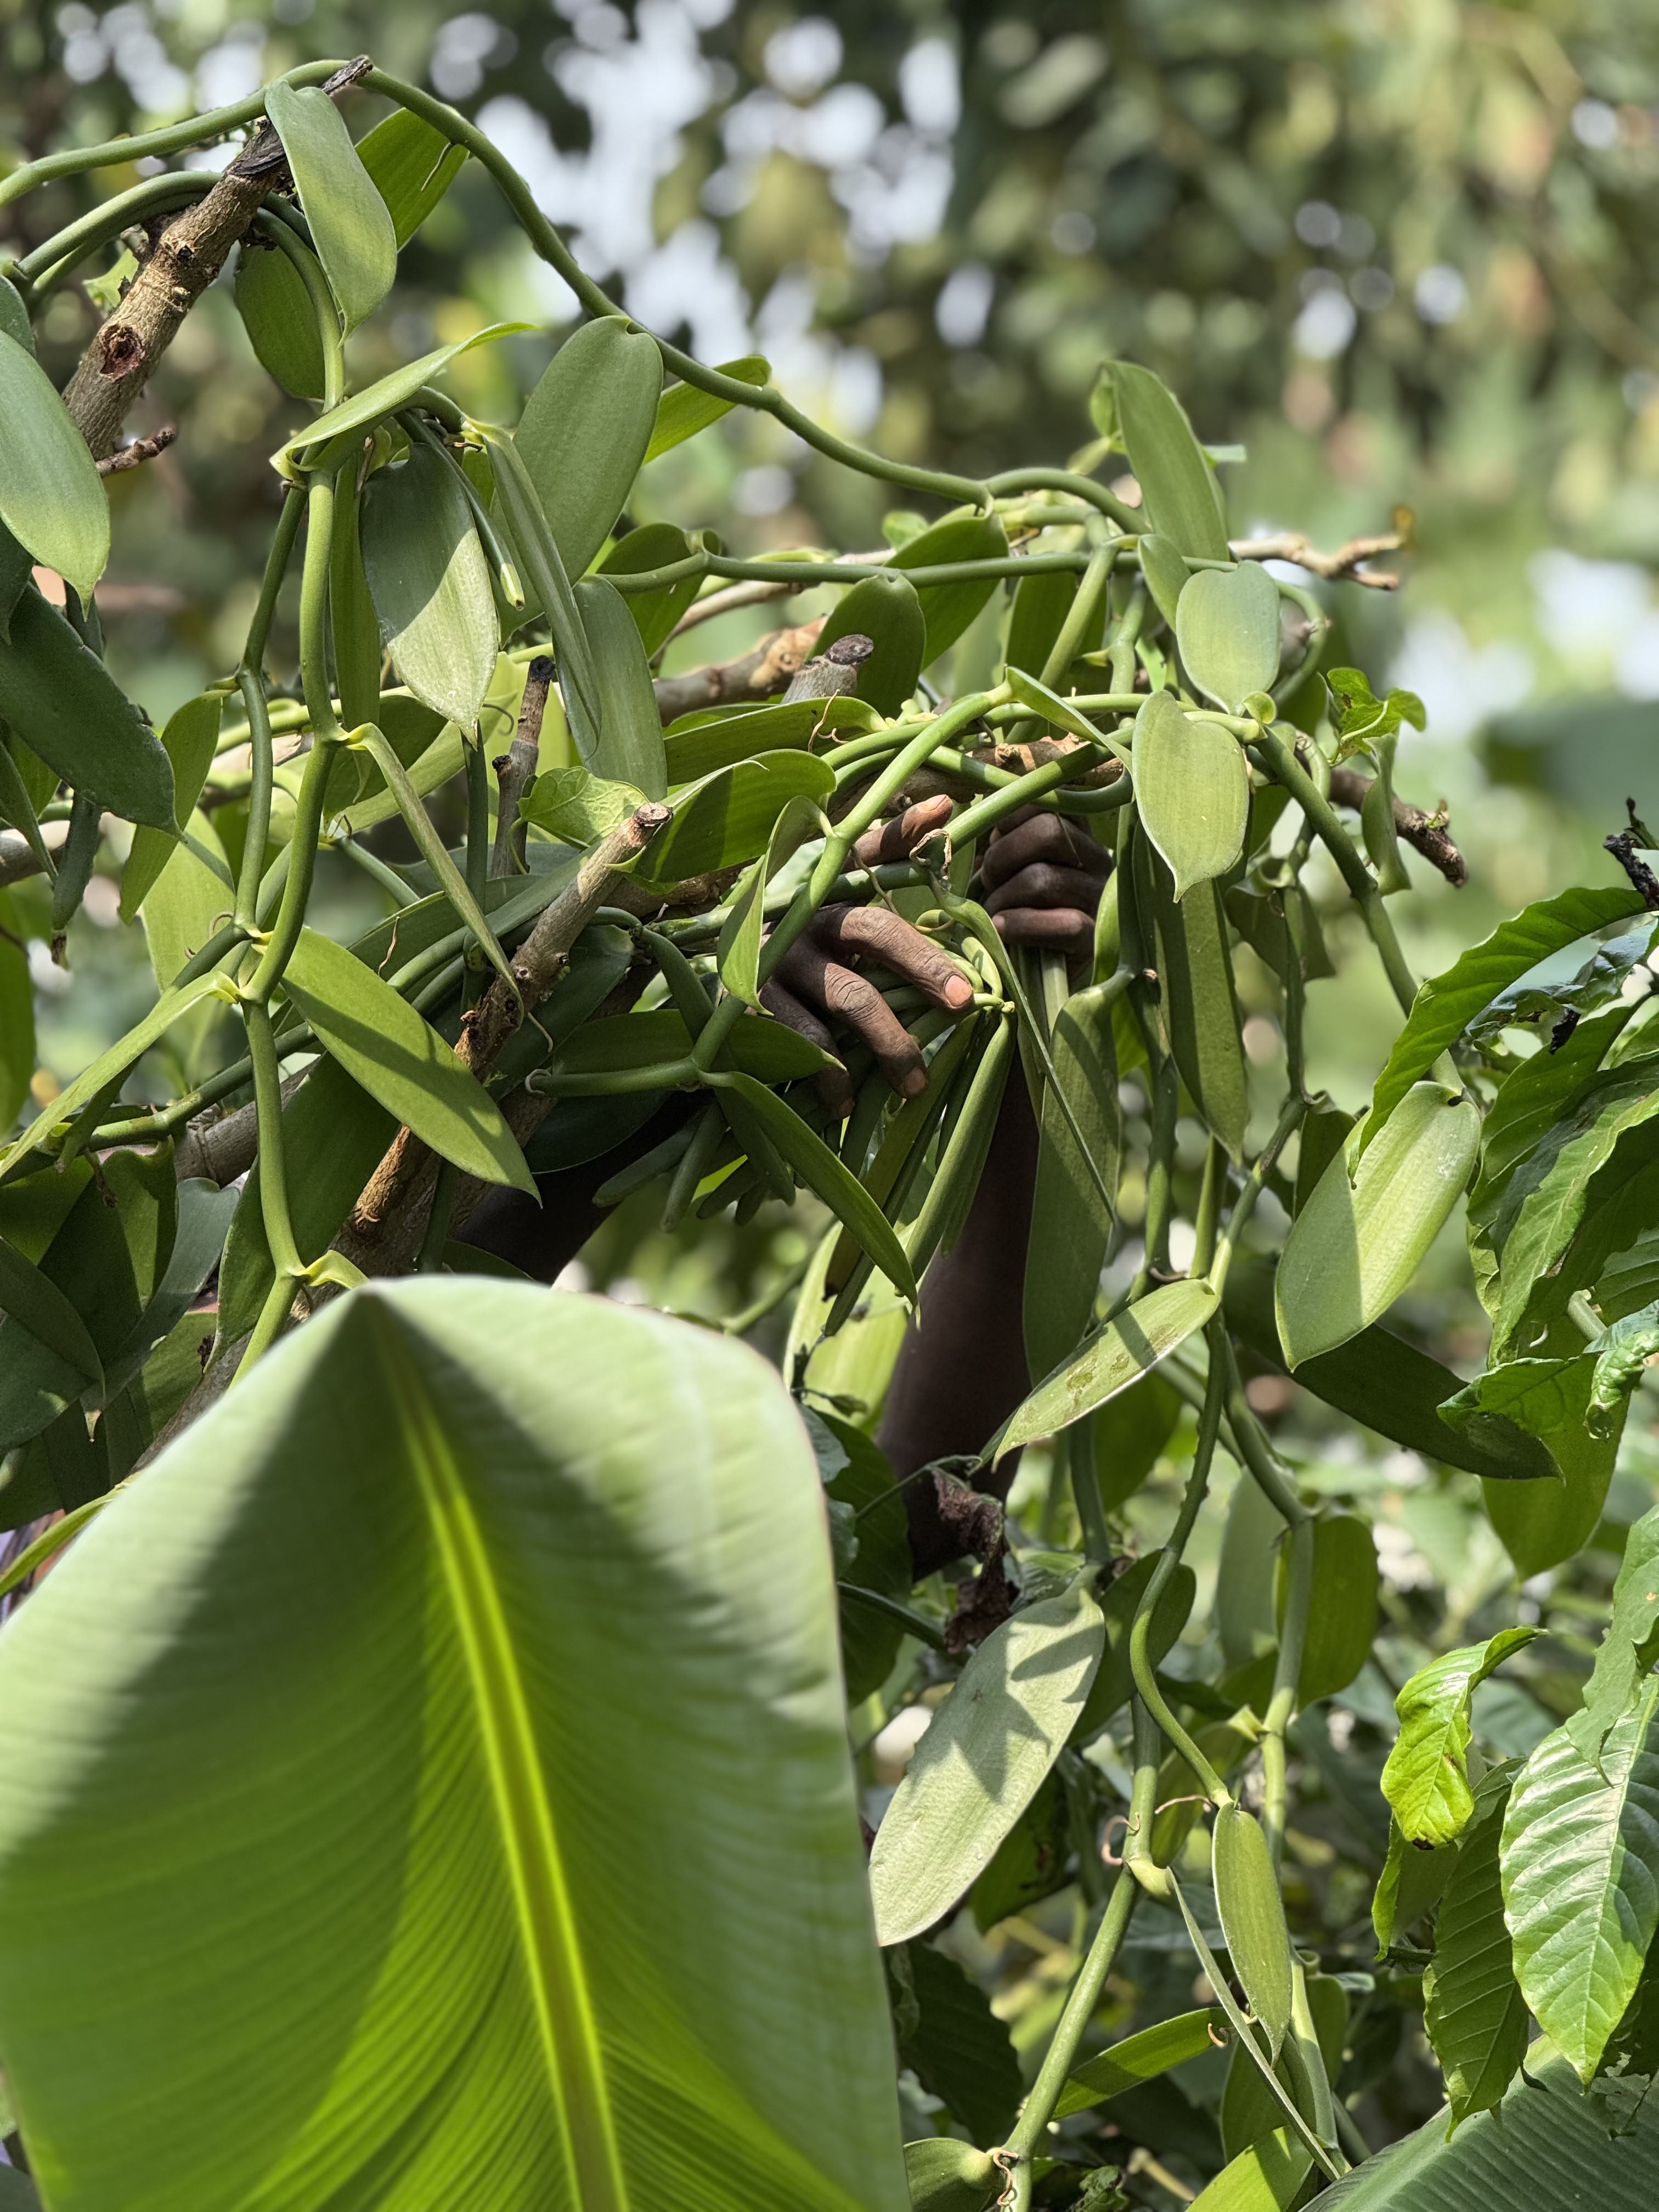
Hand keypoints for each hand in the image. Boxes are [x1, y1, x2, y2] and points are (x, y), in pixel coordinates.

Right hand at [761, 795, 1111, 1114]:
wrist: (705, 986)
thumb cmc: (795, 943)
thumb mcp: (835, 901)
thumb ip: (888, 858)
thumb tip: (948, 807)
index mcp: (825, 885)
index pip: (870, 848)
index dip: (906, 829)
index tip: (946, 812)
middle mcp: (802, 913)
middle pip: (874, 931)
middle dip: (926, 966)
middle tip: (966, 1001)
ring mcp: (776, 958)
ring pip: (849, 997)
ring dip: (890, 1042)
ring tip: (915, 1084)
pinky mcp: (750, 1003)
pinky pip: (806, 1041)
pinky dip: (833, 1074)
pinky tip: (848, 1101)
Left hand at [980, 806, 1111, 956]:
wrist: (1033, 974)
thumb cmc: (1014, 907)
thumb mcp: (1007, 864)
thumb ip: (1000, 833)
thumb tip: (979, 804)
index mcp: (1078, 832)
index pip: (1051, 801)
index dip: (1011, 815)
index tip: (992, 838)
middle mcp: (1098, 858)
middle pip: (1050, 832)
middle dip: (1003, 855)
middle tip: (988, 879)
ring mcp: (1100, 898)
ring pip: (1046, 878)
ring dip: (1003, 896)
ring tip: (992, 911)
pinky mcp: (1096, 939)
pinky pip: (1063, 923)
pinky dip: (1021, 926)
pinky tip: (1002, 930)